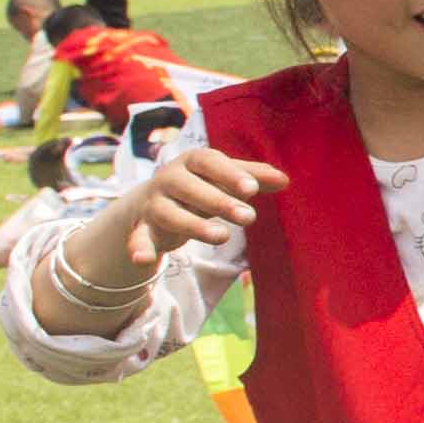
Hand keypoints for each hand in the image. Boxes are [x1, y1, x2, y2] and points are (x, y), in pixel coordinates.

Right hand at [62, 139, 278, 310]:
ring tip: (222, 237)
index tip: (251, 189)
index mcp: (192, 162)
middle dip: (218, 201)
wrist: (152, 202)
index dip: (229, 174)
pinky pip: (138, 238)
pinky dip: (139, 248)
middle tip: (249, 217)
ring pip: (170, 213)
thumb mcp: (223, 180)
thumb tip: (285, 180)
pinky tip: (144, 261)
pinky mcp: (142, 229)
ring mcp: (154, 204)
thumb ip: (252, 177)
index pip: (209, 162)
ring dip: (193, 225)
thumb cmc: (200, 186)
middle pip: (190, 187)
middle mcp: (169, 179)